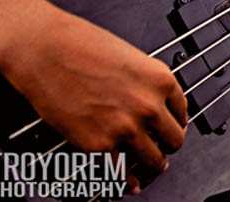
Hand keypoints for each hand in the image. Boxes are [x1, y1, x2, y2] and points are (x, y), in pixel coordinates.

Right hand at [0, 7, 186, 190]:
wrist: (46, 50)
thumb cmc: (81, 45)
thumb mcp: (131, 57)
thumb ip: (145, 82)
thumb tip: (151, 101)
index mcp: (161, 80)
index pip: (183, 112)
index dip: (177, 122)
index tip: (173, 128)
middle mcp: (149, 106)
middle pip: (174, 140)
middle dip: (168, 146)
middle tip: (164, 149)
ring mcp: (126, 128)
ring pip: (154, 160)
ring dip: (152, 166)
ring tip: (150, 167)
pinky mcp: (99, 145)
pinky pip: (121, 174)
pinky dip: (125, 182)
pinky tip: (128, 182)